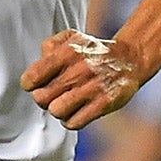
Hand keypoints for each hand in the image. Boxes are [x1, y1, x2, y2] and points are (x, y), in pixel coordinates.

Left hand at [23, 30, 144, 130]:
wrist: (130, 59)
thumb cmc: (95, 51)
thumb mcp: (72, 38)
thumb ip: (50, 46)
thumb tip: (39, 61)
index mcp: (67, 53)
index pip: (32, 78)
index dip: (30, 84)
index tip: (37, 84)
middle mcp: (79, 71)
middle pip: (41, 98)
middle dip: (44, 98)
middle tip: (53, 95)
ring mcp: (92, 89)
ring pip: (56, 111)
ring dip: (58, 110)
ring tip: (66, 103)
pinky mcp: (104, 104)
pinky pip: (74, 123)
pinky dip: (72, 120)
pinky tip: (77, 111)